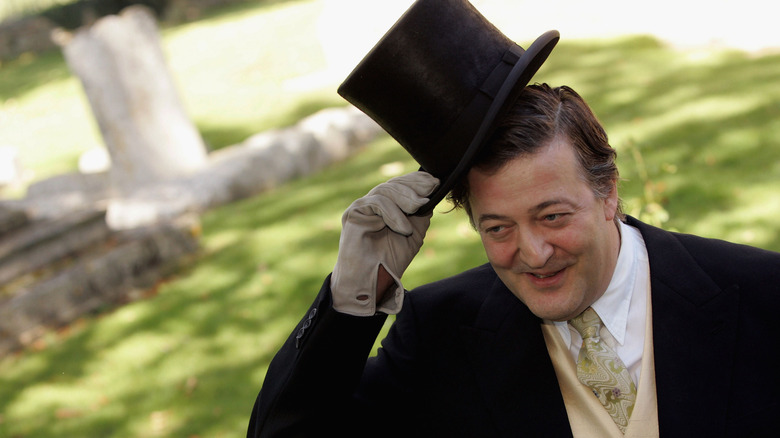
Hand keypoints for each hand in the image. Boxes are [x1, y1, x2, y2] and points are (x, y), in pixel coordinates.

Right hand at [330, 171, 438, 315]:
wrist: (374, 281)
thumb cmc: (391, 261)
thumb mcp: (413, 234)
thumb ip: (420, 215)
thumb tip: (429, 195)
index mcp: (387, 207)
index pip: (401, 185)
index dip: (417, 180)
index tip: (436, 182)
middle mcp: (373, 204)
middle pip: (393, 184)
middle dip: (414, 184)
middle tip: (431, 189)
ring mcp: (362, 207)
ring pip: (386, 190)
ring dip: (406, 198)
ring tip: (420, 207)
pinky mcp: (354, 213)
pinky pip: (377, 203)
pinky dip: (393, 213)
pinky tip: (404, 227)